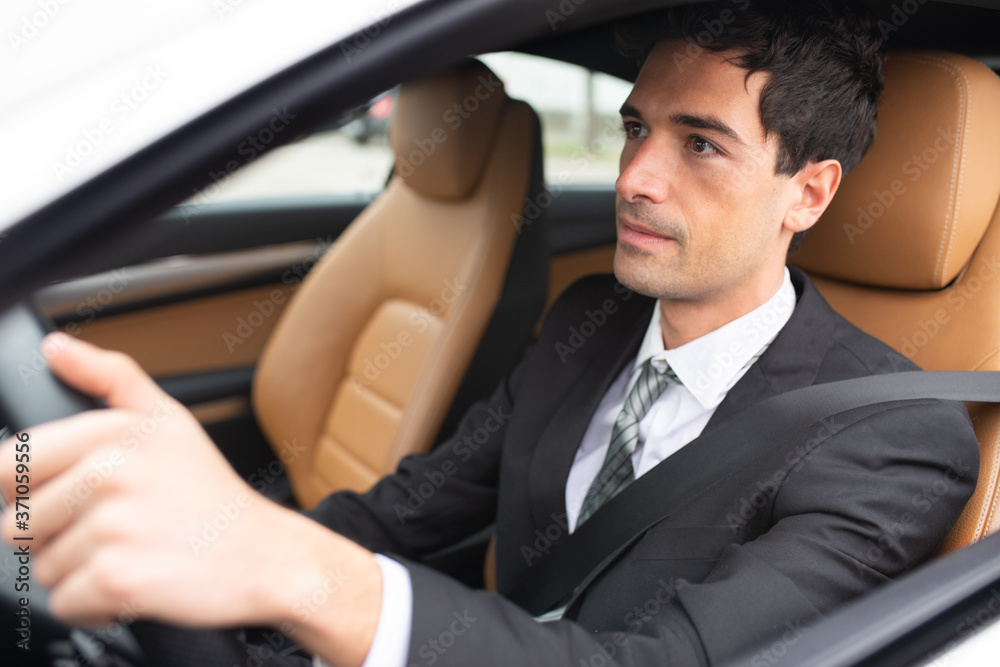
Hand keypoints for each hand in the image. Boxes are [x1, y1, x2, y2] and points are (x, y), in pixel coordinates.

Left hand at [0, 334, 380, 665]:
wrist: (266, 556)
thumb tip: (55, 349)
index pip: (7, 464)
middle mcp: (109, 474)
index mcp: (112, 433)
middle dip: (55, 536)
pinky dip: (92, 606)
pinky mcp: (115, 579)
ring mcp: (112, 527)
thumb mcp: (169, 420)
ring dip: (78, 572)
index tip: (69, 498)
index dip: (30, 489)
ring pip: (41, 567)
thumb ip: (109, 377)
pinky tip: (132, 584)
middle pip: (17, 524)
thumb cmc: (213, 494)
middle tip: (112, 529)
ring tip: (130, 554)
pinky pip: (64, 602)